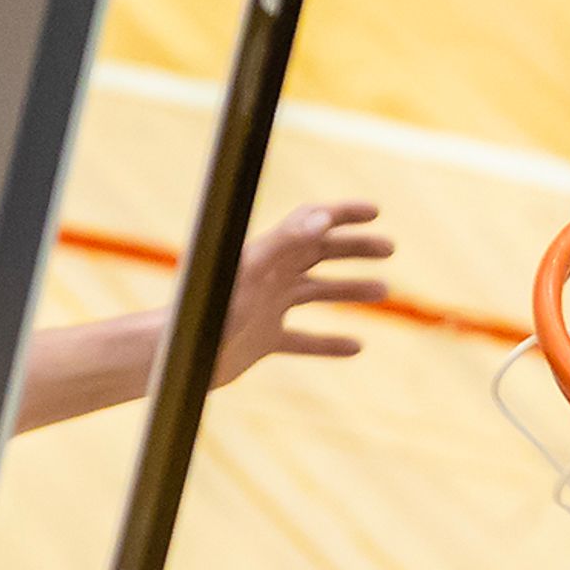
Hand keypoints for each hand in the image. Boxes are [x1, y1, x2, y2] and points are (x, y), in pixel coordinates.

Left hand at [216, 200, 394, 381]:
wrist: (178, 357)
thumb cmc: (208, 310)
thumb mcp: (250, 272)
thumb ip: (284, 242)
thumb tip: (322, 218)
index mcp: (264, 254)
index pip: (307, 222)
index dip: (340, 213)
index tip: (376, 211)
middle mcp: (265, 277)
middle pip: (316, 253)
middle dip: (354, 248)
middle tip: (390, 248)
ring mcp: (263, 309)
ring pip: (314, 294)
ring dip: (349, 290)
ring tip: (384, 290)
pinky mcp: (260, 340)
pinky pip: (301, 340)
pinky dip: (328, 343)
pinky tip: (355, 348)